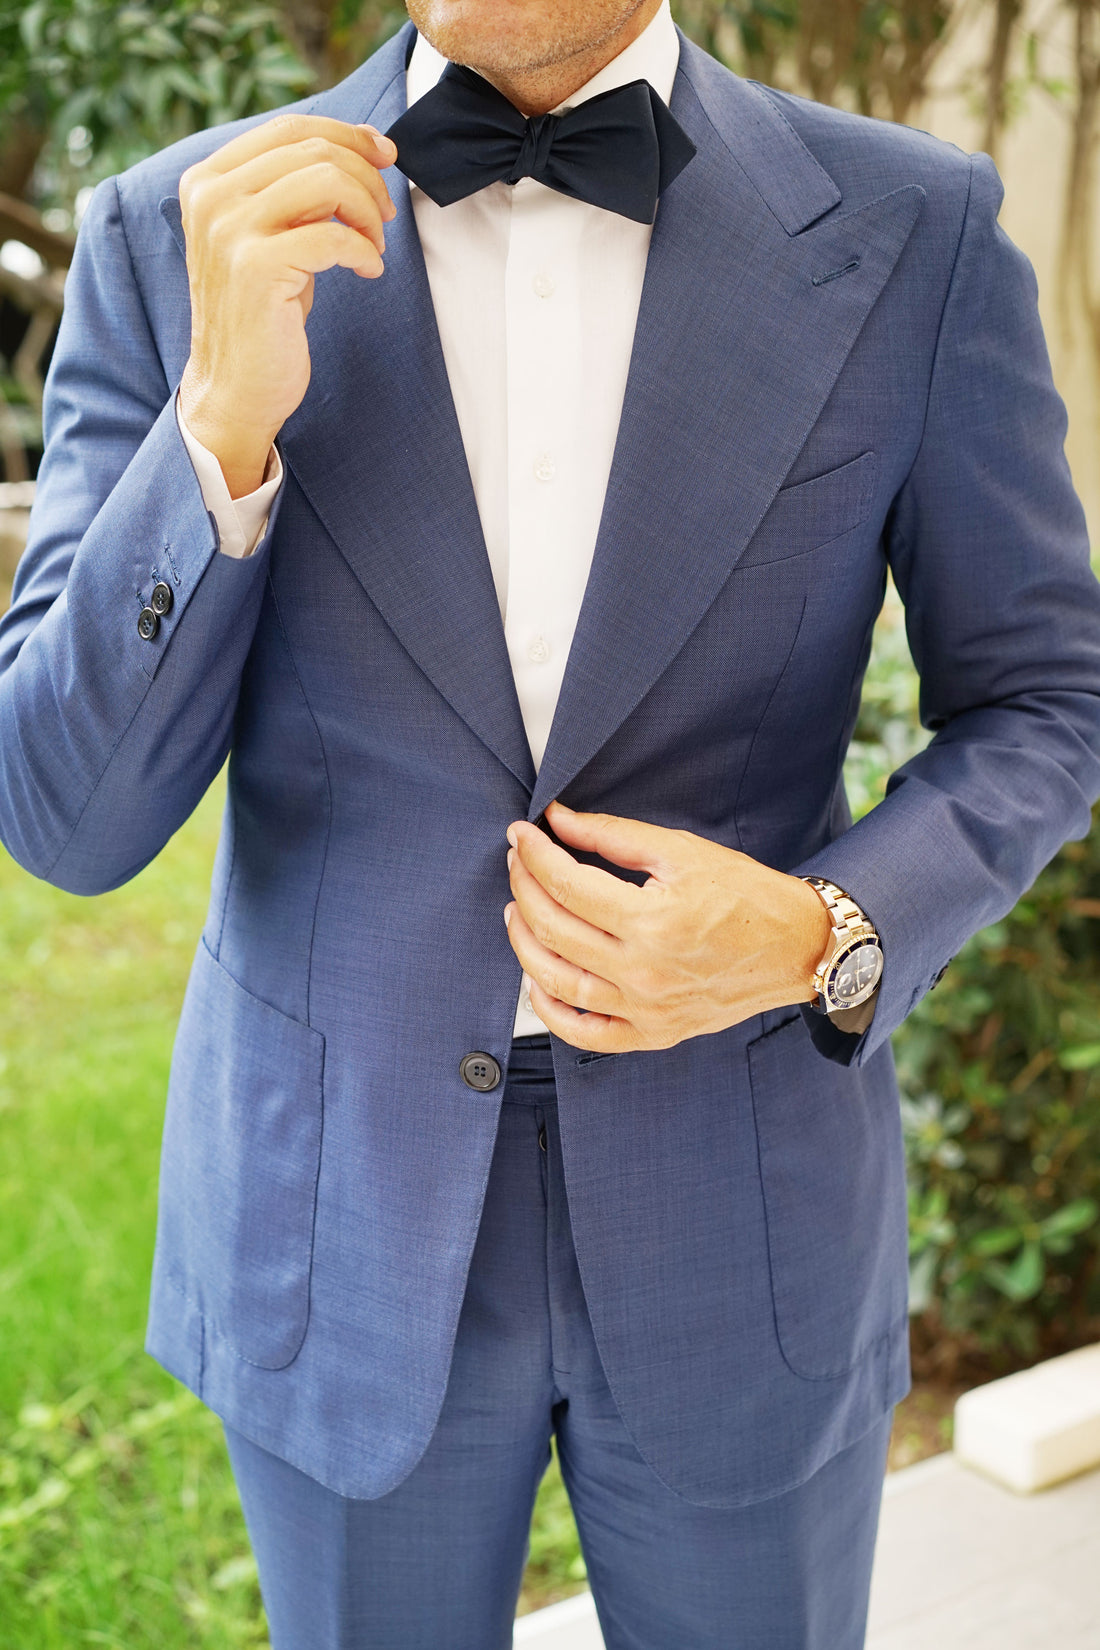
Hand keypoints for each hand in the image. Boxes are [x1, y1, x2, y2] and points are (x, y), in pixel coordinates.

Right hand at [178, 115, 397, 496]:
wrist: (232, 388)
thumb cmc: (262, 315)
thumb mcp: (271, 238)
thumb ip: (295, 192)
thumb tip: (361, 147)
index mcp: (207, 179)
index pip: (289, 128)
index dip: (347, 134)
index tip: (384, 155)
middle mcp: (211, 196)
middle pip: (313, 150)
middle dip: (366, 178)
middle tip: (384, 216)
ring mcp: (229, 230)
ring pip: (327, 181)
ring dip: (367, 212)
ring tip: (374, 246)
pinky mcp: (256, 267)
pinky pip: (334, 236)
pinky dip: (365, 251)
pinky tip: (369, 271)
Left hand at [503, 801, 831, 1052]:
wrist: (796, 947)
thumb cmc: (746, 895)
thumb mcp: (682, 851)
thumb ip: (613, 835)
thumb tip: (557, 820)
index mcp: (653, 921)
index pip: (566, 885)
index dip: (534, 855)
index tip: (521, 835)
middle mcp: (645, 972)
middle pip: (554, 930)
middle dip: (524, 888)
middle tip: (518, 862)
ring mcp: (647, 1010)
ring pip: (557, 982)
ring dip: (524, 944)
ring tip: (518, 912)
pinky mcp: (654, 1033)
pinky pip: (587, 1034)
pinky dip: (552, 1011)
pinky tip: (538, 981)